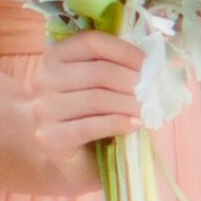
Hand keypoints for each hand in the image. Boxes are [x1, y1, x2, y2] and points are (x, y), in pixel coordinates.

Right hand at [29, 26, 155, 165]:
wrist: (72, 158)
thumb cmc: (93, 115)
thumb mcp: (103, 85)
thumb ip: (119, 67)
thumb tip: (157, 62)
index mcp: (55, 56)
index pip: (92, 42)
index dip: (125, 51)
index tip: (149, 65)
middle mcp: (43, 79)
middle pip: (98, 72)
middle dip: (133, 82)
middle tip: (155, 91)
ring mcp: (43, 109)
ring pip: (96, 99)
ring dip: (130, 104)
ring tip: (149, 110)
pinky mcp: (49, 137)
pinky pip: (90, 126)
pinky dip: (118, 124)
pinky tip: (136, 125)